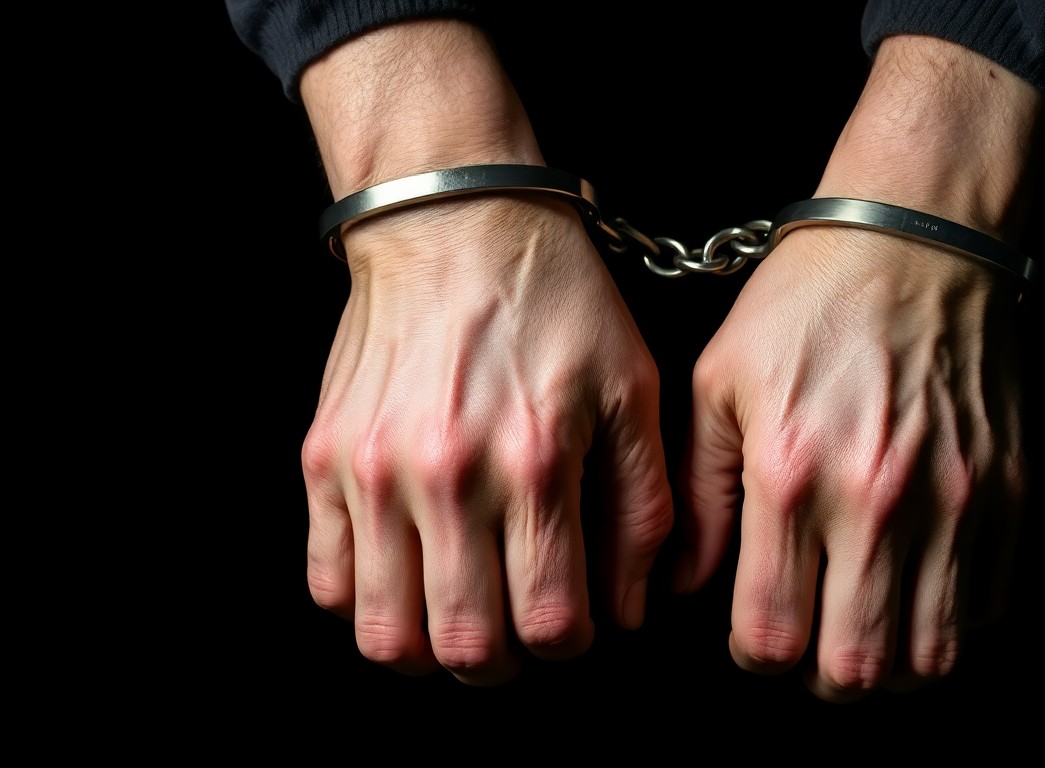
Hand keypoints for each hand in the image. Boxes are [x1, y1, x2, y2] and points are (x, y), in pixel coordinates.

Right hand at [295, 19, 673, 684]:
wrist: (455, 219)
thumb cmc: (557, 300)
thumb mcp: (632, 387)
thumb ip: (641, 508)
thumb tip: (631, 610)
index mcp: (536, 461)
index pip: (551, 623)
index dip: (571, 644)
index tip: (576, 619)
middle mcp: (447, 477)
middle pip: (463, 645)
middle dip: (502, 661)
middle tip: (516, 631)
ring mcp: (374, 471)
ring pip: (384, 631)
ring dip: (429, 645)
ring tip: (456, 613)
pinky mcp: (323, 458)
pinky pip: (325, 578)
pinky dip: (364, 601)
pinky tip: (404, 574)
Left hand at [673, 33, 1041, 700]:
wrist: (916, 241)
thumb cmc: (806, 304)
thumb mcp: (720, 381)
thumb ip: (698, 492)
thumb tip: (684, 584)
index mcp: (792, 475)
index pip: (771, 636)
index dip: (756, 656)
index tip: (757, 631)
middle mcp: (876, 500)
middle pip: (856, 669)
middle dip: (823, 675)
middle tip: (813, 639)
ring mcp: (954, 500)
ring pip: (931, 655)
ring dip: (891, 661)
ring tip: (867, 623)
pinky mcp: (1009, 491)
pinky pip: (988, 605)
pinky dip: (951, 617)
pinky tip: (919, 583)